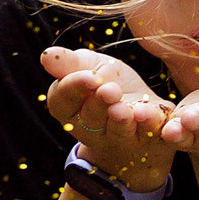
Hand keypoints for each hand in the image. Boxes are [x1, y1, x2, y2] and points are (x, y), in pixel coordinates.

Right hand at [42, 46, 174, 191]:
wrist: (144, 110)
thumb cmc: (110, 84)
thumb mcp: (91, 67)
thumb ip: (70, 63)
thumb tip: (46, 56)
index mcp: (70, 109)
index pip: (63, 100)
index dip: (75, 88)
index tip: (89, 77)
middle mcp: (92, 129)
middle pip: (90, 117)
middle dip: (99, 103)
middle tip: (109, 90)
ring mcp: (121, 140)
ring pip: (118, 131)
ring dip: (120, 120)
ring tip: (123, 109)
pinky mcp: (150, 143)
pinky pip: (150, 137)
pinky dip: (152, 126)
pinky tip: (151, 115)